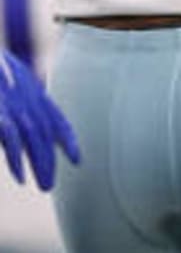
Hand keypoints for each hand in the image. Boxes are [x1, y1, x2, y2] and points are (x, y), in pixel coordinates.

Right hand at [0, 50, 79, 189]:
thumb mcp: (14, 87)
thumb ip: (22, 104)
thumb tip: (18, 137)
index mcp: (32, 92)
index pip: (57, 118)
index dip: (68, 139)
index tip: (77, 160)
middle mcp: (27, 99)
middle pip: (46, 134)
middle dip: (49, 161)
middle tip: (49, 186)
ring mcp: (14, 105)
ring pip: (34, 139)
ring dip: (40, 164)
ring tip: (45, 187)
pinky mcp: (0, 113)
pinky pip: (12, 140)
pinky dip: (17, 160)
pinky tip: (21, 178)